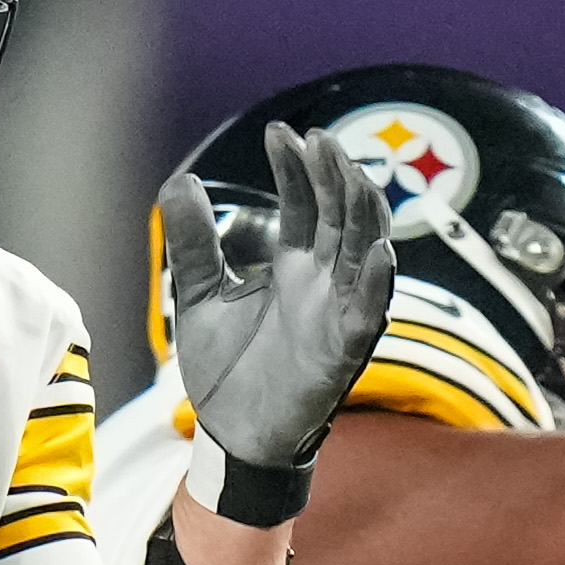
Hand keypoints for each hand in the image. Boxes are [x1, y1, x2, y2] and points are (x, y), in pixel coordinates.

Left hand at [163, 121, 393, 467]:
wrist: (231, 432)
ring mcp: (337, 313)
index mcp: (294, 267)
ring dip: (362, 214)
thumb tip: (181, 180)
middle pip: (341, 217)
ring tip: (350, 173)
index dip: (298, 169)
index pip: (306, 205)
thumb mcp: (198, 294)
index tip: (282, 132)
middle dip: (333, 177)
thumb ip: (193, 242)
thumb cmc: (226, 366)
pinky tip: (382, 252)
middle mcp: (323, 283)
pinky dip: (379, 282)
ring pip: (365, 253)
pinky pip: (370, 312)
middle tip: (316, 138)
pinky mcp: (344, 350)